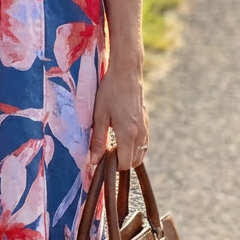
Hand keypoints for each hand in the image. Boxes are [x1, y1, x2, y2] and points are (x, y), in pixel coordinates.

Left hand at [88, 56, 148, 171]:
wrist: (126, 73)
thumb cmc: (110, 92)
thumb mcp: (99, 116)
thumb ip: (97, 140)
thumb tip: (94, 161)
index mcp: (128, 134)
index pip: (124, 163)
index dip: (113, 166)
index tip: (101, 159)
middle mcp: (140, 134)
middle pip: (134, 162)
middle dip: (121, 162)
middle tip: (106, 153)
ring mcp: (145, 128)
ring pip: (141, 153)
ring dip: (129, 156)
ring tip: (113, 146)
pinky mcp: (146, 121)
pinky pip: (144, 143)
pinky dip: (135, 148)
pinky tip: (122, 138)